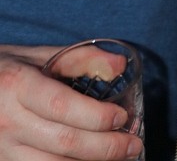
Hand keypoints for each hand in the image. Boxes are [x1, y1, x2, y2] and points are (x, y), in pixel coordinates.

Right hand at [0, 46, 141, 160]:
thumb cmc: (10, 70)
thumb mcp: (39, 55)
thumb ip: (80, 58)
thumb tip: (120, 65)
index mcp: (18, 85)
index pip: (61, 106)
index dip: (95, 116)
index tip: (122, 117)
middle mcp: (7, 121)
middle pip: (63, 142)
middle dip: (105, 147)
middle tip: (134, 144)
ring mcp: (3, 148)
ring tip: (120, 157)